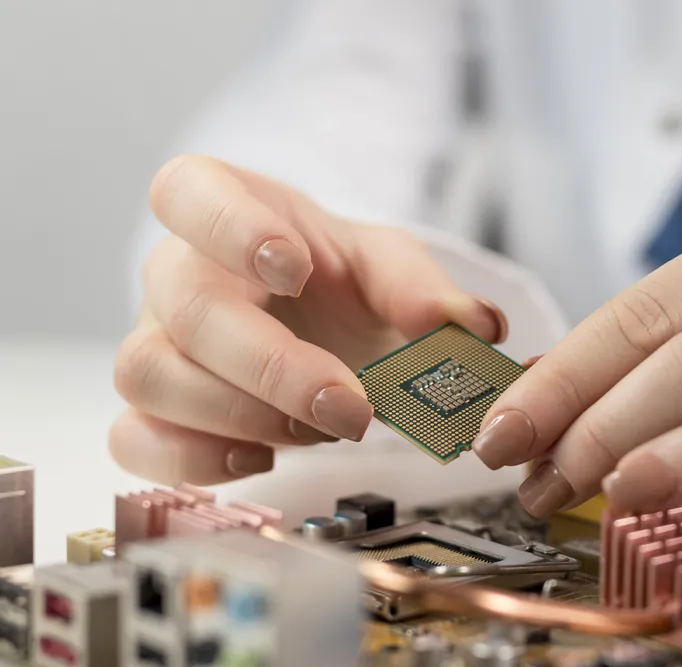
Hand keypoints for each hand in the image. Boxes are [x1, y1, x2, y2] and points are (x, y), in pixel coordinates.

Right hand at [111, 155, 505, 484]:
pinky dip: (195, 460)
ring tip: (319, 430)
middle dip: (272, 365)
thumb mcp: (388, 268)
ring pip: (150, 374)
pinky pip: (135, 438)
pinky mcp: (152, 407)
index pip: (190, 190)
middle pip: (186, 304)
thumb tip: (477, 326)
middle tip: (351, 407)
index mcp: (226, 208)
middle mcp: (178, 272)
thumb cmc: (336, 281)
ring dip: (241, 416)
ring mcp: (156, 339)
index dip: (230, 226)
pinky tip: (262, 460)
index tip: (294, 267)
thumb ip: (425, 291)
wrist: (312, 322)